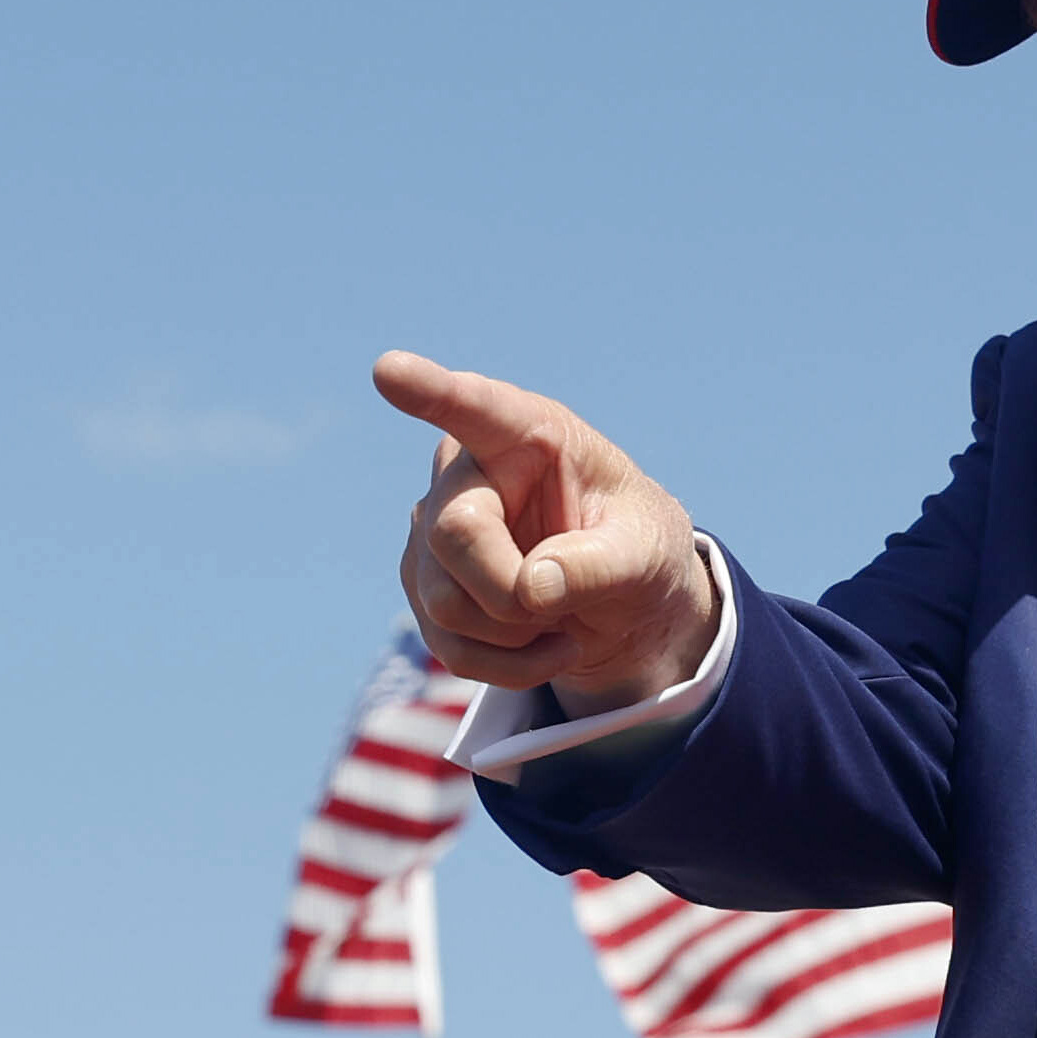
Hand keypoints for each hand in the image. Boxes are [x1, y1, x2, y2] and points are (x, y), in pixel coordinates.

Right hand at [376, 354, 715, 708]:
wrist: (622, 604)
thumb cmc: (637, 550)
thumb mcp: (647, 553)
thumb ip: (600, 565)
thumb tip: (531, 590)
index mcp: (527, 433)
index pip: (474, 407)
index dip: (430, 391)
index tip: (389, 371)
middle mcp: (466, 473)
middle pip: (455, 535)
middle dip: (513, 593)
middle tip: (566, 609)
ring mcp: (433, 532)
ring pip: (445, 601)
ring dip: (517, 636)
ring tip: (563, 619)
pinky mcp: (424, 587)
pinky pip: (449, 647)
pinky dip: (506, 666)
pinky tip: (542, 645)